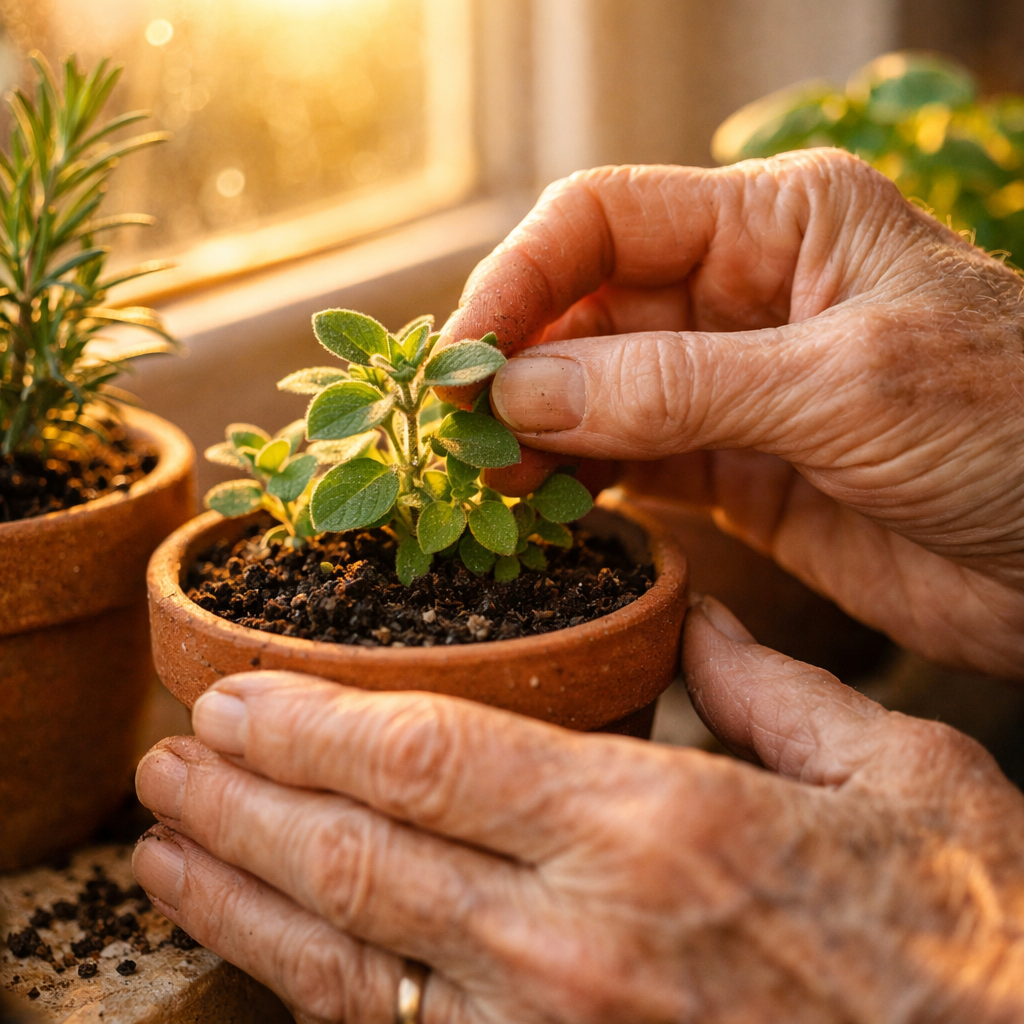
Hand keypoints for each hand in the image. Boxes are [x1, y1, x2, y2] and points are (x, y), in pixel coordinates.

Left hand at [134, 597, 1023, 1023]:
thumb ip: (779, 689)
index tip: (236, 691)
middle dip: (246, 801)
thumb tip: (701, 624)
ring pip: (355, 962)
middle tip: (169, 760)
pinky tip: (267, 955)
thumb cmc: (969, 938)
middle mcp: (582, 939)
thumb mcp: (902, 778)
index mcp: (659, 828)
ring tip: (167, 850)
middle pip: (363, 856)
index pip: (433, 755)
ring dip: (245, 897)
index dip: (313, 722)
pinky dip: (314, 992)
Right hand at [437, 150, 1023, 677]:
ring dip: (535, 430)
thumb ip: (677, 386)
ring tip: (490, 479)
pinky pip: (631, 464)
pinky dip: (581, 483)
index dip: (519, 278)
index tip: (461, 354)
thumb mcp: (846, 385)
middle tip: (458, 434)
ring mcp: (733, 388)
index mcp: (778, 225)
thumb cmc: (1021, 429)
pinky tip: (545, 507)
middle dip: (515, 366)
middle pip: (585, 310)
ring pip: (596, 393)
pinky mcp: (737, 472)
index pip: (602, 219)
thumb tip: (520, 392)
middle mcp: (742, 296)